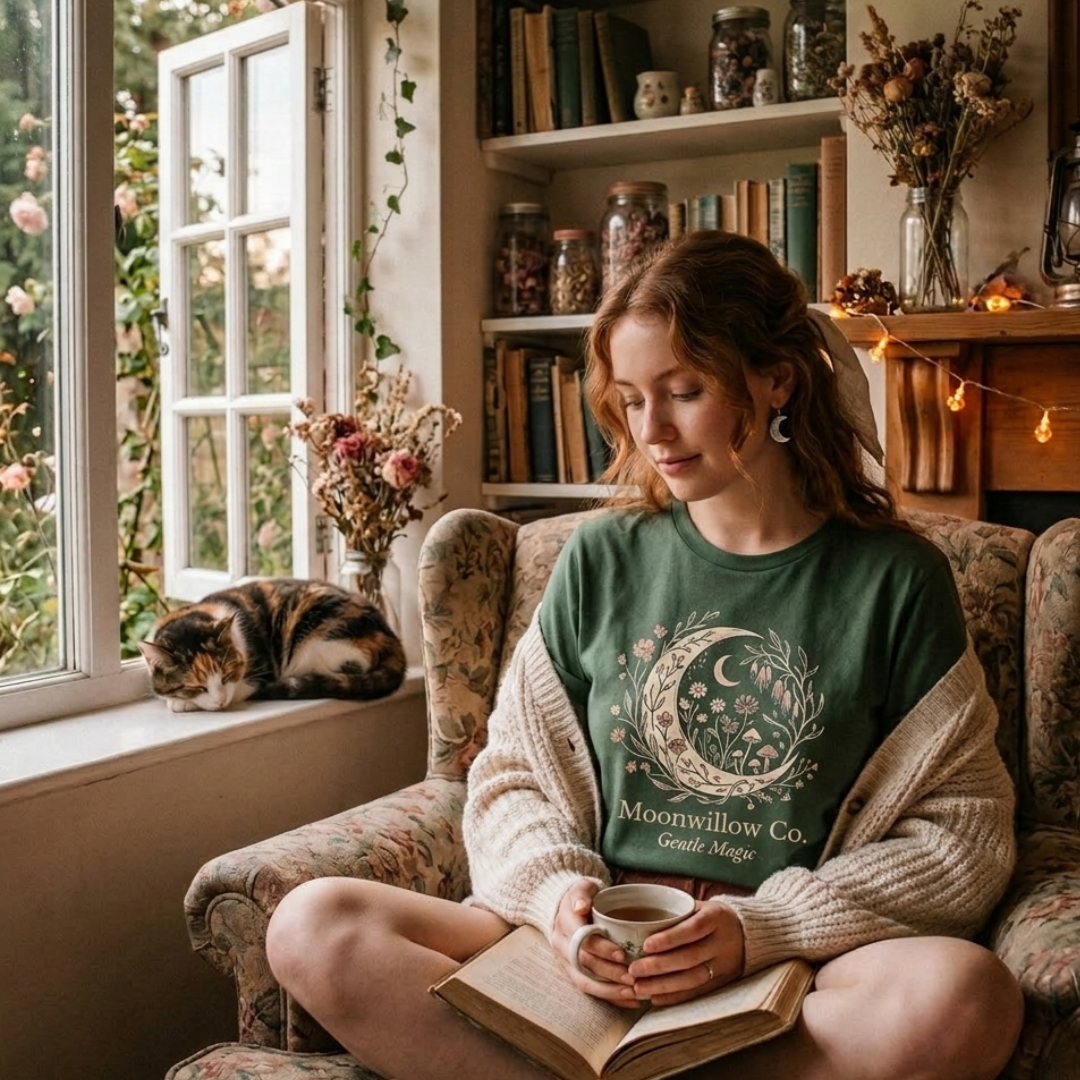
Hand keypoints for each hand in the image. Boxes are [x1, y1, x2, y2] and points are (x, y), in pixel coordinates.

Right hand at [549, 879, 641, 1008]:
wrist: (565, 908)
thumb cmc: (582, 896)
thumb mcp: (581, 887)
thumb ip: (582, 894)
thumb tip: (581, 907)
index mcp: (563, 922)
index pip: (581, 939)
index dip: (602, 949)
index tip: (623, 955)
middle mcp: (561, 944)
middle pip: (584, 963)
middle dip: (610, 973)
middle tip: (634, 978)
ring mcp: (565, 961)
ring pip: (584, 982)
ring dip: (610, 991)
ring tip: (634, 993)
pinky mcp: (572, 973)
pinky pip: (588, 989)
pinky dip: (609, 997)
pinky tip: (629, 1000)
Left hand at [625, 901, 744, 1006]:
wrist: (748, 933)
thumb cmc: (712, 916)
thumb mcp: (700, 906)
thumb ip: (676, 911)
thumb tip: (638, 917)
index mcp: (716, 917)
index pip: (692, 929)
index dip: (669, 938)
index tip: (646, 945)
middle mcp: (722, 942)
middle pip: (690, 958)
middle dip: (659, 966)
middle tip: (634, 970)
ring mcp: (724, 965)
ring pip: (693, 979)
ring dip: (664, 986)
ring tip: (639, 987)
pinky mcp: (722, 982)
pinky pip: (698, 992)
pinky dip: (676, 997)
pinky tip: (655, 998)